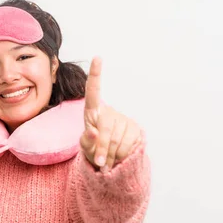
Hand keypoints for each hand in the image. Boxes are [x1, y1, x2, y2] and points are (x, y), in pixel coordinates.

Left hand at [80, 57, 141, 172]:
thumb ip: (86, 142)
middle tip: (100, 164)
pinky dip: (122, 157)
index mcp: (93, 112)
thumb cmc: (94, 149)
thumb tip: (93, 133)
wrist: (111, 159)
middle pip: (106, 130)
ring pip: (118, 141)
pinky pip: (130, 145)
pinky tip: (119, 158)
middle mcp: (109, 112)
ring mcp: (124, 120)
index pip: (93, 92)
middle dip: (103, 150)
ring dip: (112, 157)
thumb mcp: (86, 147)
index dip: (95, 75)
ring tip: (107, 161)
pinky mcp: (136, 130)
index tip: (97, 57)